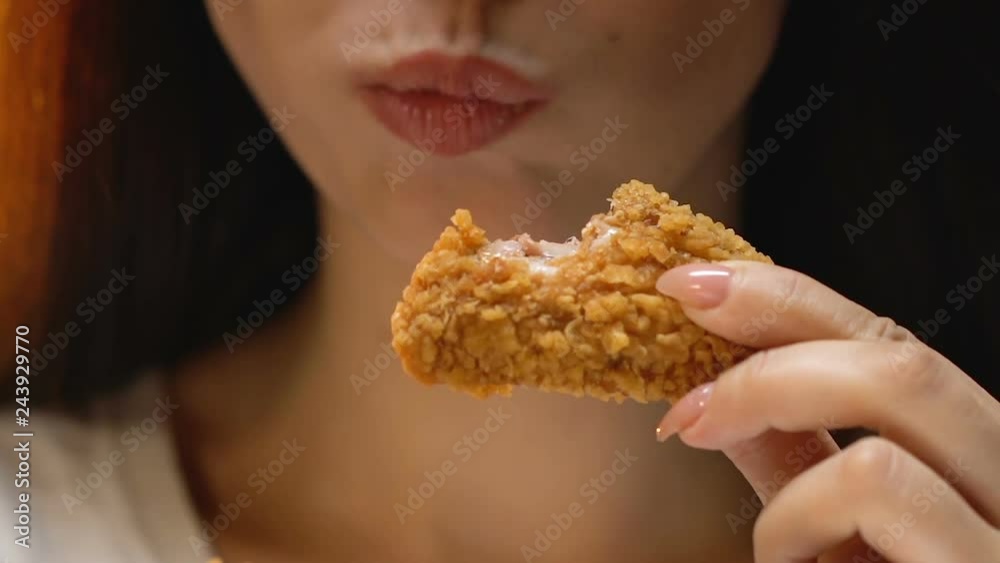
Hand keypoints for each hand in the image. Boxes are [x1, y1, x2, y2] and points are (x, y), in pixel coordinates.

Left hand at [653, 261, 999, 562]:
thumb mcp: (824, 540)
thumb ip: (787, 464)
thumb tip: (716, 388)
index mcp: (967, 458)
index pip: (887, 340)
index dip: (786, 297)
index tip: (689, 284)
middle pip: (901, 349)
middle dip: (771, 340)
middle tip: (682, 375)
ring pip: (902, 390)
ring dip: (782, 425)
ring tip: (768, 536)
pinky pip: (880, 485)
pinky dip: (798, 514)